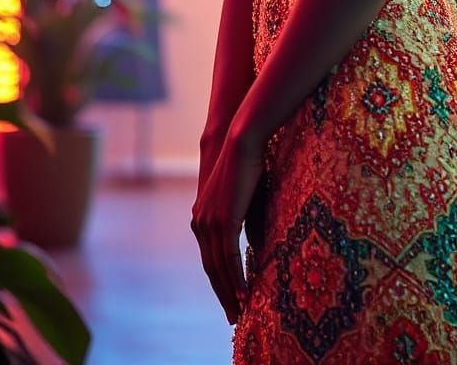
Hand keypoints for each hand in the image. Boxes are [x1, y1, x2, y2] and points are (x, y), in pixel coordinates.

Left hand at [191, 128, 264, 324]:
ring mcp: (210, 222)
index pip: (209, 257)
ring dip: (229, 291)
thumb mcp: (246, 202)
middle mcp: (201, 223)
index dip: (219, 280)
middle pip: (211, 267)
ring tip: (239, 310)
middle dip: (222, 293)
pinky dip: (235, 276)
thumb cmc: (246, 167)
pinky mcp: (223, 220)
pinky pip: (228, 256)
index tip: (229, 298)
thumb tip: (256, 247)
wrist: (240, 142)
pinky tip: (243, 291)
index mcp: (201, 218)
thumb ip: (247, 225)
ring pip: (219, 266)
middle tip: (233, 315)